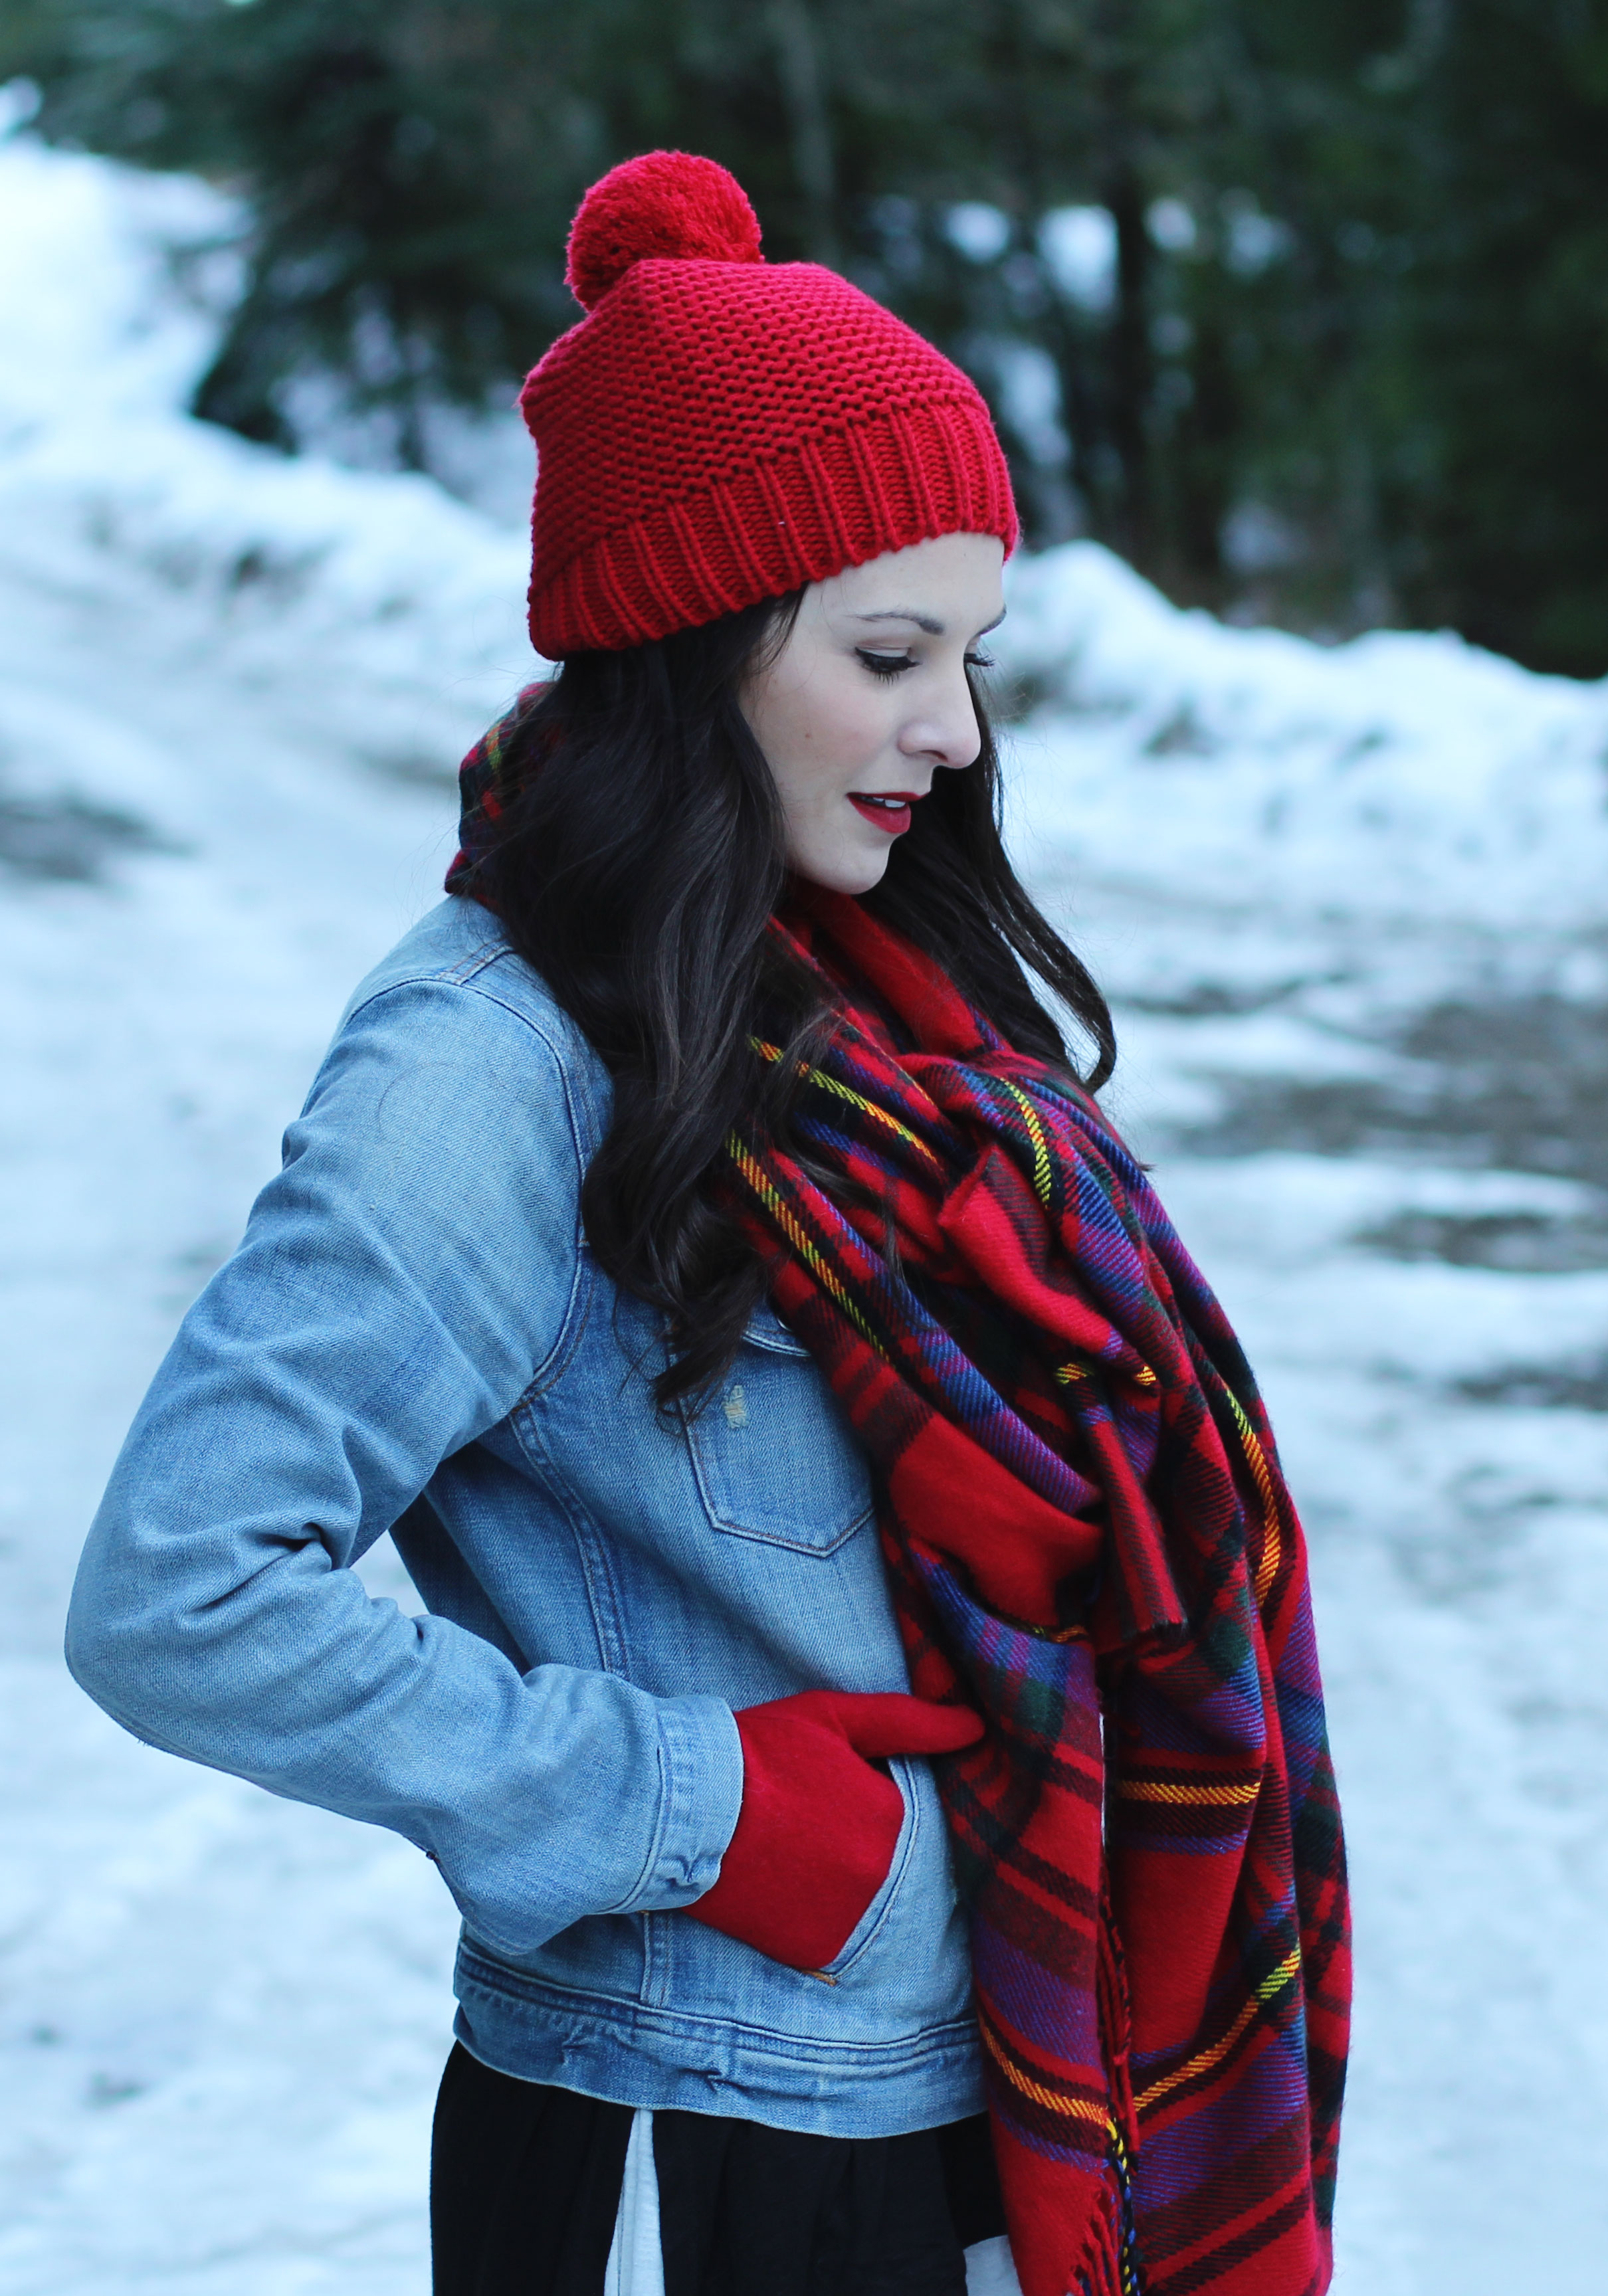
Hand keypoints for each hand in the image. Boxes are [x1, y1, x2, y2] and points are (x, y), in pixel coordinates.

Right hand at [687, 1688, 982, 1971]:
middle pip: (870, 1853)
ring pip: (850, 1893)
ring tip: (776, 1848)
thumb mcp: (834, 1717)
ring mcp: (848, 1916)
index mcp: (892, 1814)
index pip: (888, 1808)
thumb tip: (975, 1728)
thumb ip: (909, 1722)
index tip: (808, 1785)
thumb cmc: (758, 1750)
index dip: (847, 1792)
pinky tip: (772, 1882)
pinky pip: (825, 1931)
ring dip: (823, 1875)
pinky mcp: (813, 1949)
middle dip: (837, 1835)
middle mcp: (881, 1871)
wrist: (684, 1807)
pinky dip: (804, 1912)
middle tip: (789, 1817)